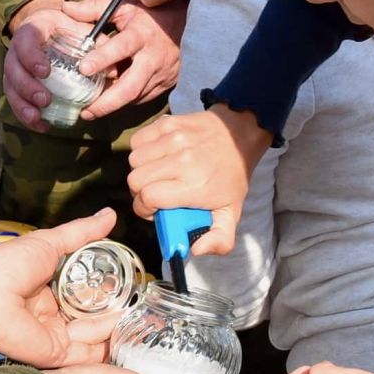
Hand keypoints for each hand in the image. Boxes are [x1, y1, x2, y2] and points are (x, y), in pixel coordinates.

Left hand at [0, 211, 119, 368]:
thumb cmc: (6, 266)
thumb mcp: (50, 243)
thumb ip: (82, 233)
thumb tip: (110, 215)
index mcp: (47, 291)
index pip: (85, 295)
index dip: (106, 291)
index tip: (127, 284)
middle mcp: (50, 315)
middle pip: (91, 318)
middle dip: (112, 312)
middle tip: (134, 303)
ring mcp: (53, 335)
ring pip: (92, 337)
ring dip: (111, 328)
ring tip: (132, 316)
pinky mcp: (53, 354)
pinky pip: (84, 354)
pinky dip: (102, 346)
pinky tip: (118, 332)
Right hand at [3, 0, 83, 129]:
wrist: (45, 29)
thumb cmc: (63, 28)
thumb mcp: (77, 27)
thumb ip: (94, 42)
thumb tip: (112, 68)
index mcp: (31, 32)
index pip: (25, 42)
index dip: (32, 57)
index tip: (46, 71)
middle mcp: (16, 51)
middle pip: (13, 70)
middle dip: (27, 87)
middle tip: (44, 99)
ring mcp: (13, 69)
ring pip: (11, 88)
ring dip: (23, 105)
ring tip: (37, 117)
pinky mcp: (15, 85)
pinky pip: (15, 102)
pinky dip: (26, 116)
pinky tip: (40, 125)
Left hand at [61, 0, 184, 119]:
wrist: (186, 24)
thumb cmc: (150, 15)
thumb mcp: (124, 7)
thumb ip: (94, 8)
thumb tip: (67, 9)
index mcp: (140, 35)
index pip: (121, 48)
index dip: (102, 58)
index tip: (83, 68)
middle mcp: (152, 58)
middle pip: (130, 88)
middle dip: (107, 103)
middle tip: (85, 111)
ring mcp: (160, 75)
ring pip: (134, 97)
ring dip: (113, 105)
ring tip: (90, 110)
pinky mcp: (165, 85)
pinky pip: (142, 98)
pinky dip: (125, 101)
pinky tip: (110, 102)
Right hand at [126, 106, 272, 254]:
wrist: (240, 133)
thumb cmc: (231, 175)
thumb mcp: (232, 212)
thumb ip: (220, 240)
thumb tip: (196, 250)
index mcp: (195, 186)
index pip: (149, 198)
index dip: (145, 208)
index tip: (155, 210)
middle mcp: (182, 161)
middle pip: (135, 180)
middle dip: (140, 192)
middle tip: (155, 194)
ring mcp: (173, 139)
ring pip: (134, 161)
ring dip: (141, 171)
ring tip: (157, 174)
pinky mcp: (167, 123)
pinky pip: (138, 141)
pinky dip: (141, 151)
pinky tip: (156, 157)